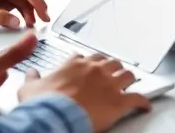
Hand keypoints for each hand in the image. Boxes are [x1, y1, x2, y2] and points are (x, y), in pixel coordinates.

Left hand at [0, 0, 50, 29]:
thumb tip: (17, 22)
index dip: (38, 2)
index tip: (44, 14)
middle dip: (38, 7)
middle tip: (44, 21)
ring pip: (25, 1)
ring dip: (30, 12)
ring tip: (32, 25)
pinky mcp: (2, 0)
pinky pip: (18, 6)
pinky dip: (23, 14)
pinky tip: (25, 23)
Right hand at [19, 54, 152, 132]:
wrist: (55, 116)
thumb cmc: (44, 104)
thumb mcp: (29, 89)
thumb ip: (31, 79)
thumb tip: (30, 74)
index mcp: (74, 65)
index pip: (86, 57)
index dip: (89, 62)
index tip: (89, 66)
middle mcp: (94, 70)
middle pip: (111, 63)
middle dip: (112, 68)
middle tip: (113, 74)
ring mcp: (109, 84)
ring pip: (127, 75)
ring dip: (129, 80)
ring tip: (130, 83)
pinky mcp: (118, 101)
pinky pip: (137, 98)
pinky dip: (143, 102)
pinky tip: (145, 105)